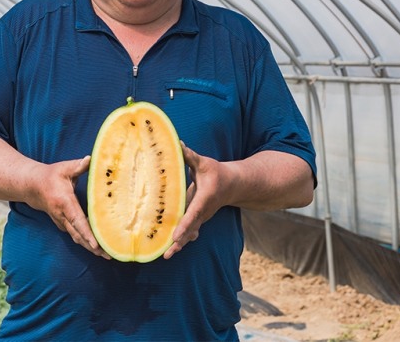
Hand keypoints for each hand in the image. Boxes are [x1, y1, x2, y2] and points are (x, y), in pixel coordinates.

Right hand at [28, 155, 110, 258]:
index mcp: (65, 202)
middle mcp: (62, 216)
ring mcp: (61, 222)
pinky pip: (75, 235)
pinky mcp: (63, 224)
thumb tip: (91, 159)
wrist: (33, 187)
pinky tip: (97, 247)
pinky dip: (85, 242)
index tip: (96, 245)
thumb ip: (78, 165)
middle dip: (93, 246)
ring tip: (106, 255)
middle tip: (108, 255)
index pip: (77, 220)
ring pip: (77, 238)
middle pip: (79, 235)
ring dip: (90, 248)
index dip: (87, 233)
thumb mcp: (64, 168)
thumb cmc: (51, 176)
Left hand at [164, 142, 228, 258]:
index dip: (183, 225)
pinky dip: (181, 240)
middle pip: (190, 229)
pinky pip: (189, 232)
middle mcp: (203, 212)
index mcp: (204, 199)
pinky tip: (170, 249)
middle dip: (179, 241)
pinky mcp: (198, 220)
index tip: (175, 236)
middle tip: (167, 254)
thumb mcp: (203, 163)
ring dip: (179, 245)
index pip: (192, 214)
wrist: (232, 185)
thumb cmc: (216, 172)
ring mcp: (201, 218)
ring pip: (190, 234)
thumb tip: (178, 143)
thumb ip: (190, 156)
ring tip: (166, 255)